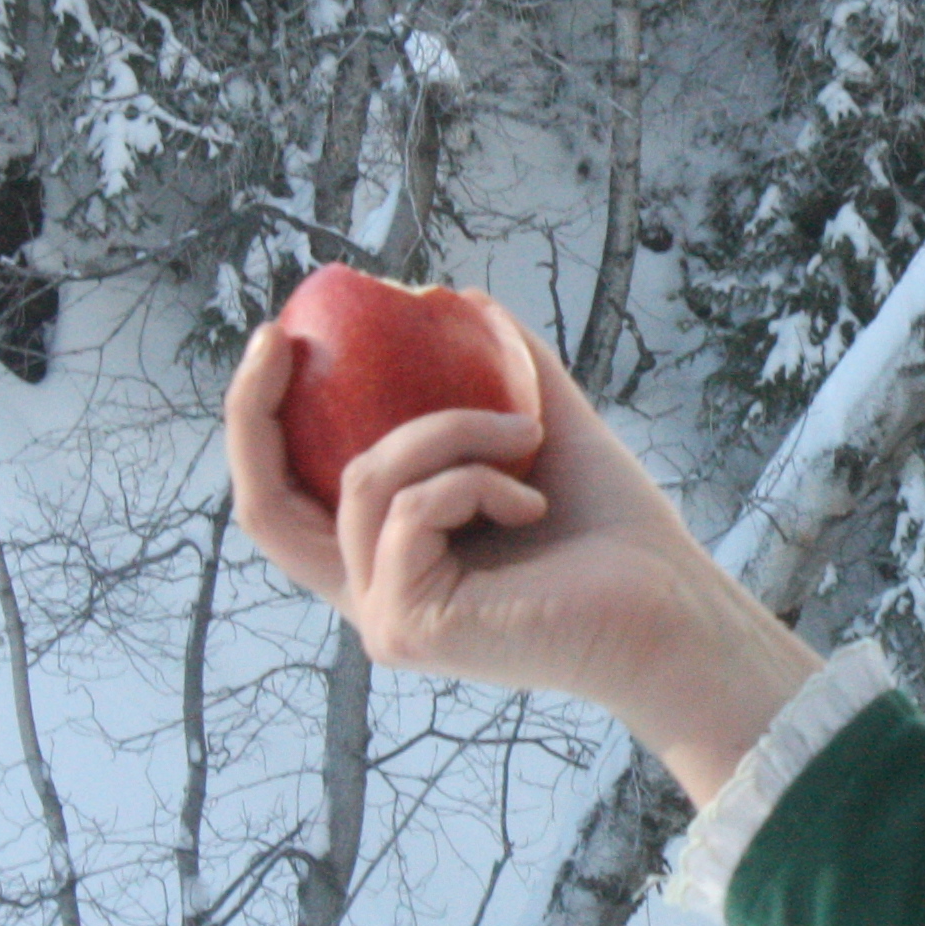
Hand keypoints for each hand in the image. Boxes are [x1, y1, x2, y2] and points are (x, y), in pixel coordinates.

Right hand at [223, 299, 818, 800]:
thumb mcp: (538, 428)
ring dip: (448, 430)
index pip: (283, 493)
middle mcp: (370, 592)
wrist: (671, 602)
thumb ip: (496, 371)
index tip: (278, 335)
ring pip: (368, 480)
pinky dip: (474, 479)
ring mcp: (383, 617)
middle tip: (280, 340)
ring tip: (525, 433)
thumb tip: (456, 298)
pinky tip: (533, 499)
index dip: (258, 418)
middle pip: (263, 506)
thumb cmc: (615, 529)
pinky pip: (413, 509)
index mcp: (388, 554)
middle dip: (253, 413)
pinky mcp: (409, 627)